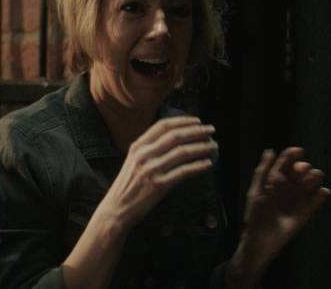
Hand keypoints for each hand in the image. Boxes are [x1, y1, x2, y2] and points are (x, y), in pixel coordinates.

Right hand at [93, 116, 217, 230]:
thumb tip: (173, 139)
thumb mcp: (133, 161)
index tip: (197, 121)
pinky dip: (198, 166)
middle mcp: (144, 155)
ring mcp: (151, 170)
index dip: (183, 121)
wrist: (116, 209)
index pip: (163, 126)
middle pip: (175, 136)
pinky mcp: (159, 185)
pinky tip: (207, 164)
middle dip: (197, 131)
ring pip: (182, 152)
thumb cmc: (127, 186)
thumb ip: (148, 149)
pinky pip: (184, 172)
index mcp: (137, 146)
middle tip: (211, 130)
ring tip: (213, 146)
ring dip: (201, 147)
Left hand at [241, 147, 329, 264]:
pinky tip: (321, 192)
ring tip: (313, 178)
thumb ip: (263, 171)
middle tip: (301, 170)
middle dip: (303, 167)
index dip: (292, 155)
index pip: (286, 162)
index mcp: (275, 179)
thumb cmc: (256, 214)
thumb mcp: (256, 191)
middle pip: (301, 170)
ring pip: (312, 181)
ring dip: (315, 177)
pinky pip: (318, 199)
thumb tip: (270, 150)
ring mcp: (299, 197)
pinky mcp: (307, 211)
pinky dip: (322, 194)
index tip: (298, 151)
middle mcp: (289, 186)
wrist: (262, 239)